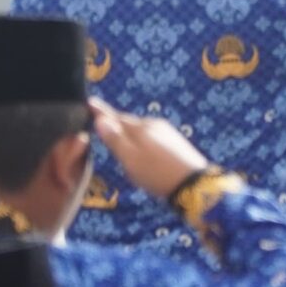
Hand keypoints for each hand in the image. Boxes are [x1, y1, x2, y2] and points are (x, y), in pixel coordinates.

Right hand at [88, 101, 211, 202]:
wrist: (195, 184)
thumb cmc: (157, 173)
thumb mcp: (130, 159)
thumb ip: (115, 139)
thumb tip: (101, 119)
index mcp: (140, 127)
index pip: (116, 117)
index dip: (101, 112)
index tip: (89, 102)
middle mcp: (154, 124)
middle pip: (128, 122)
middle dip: (115, 122)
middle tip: (99, 119)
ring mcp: (167, 132)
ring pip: (140, 129)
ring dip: (128, 132)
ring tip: (117, 135)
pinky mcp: (176, 142)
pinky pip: (151, 136)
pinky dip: (141, 140)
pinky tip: (140, 149)